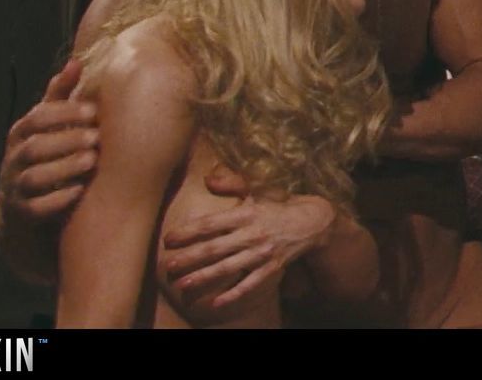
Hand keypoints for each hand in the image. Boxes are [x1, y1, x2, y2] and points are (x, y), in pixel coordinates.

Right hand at [0, 58, 97, 223]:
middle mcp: (14, 160)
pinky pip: (35, 209)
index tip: (91, 111)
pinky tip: (80, 191)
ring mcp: (15, 188)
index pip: (35, 119)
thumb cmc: (44, 156)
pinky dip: (57, 200)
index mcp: (21, 135)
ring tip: (92, 160)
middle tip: (96, 137)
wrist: (22, 209)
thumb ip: (59, 97)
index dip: (61, 114)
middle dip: (65, 141)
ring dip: (63, 168)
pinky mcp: (23, 214)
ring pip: (33, 178)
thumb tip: (76, 62)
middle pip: (33, 148)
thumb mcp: (48, 127)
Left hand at [158, 167, 336, 310]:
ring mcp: (261, 253)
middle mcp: (252, 234)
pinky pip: (250, 283)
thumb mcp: (259, 188)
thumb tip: (208, 178)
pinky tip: (216, 302)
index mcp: (247, 213)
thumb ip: (233, 183)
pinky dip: (233, 294)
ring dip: (204, 277)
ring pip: (228, 268)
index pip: (211, 224)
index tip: (169, 239)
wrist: (313, 222)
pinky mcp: (271, 268)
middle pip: (215, 249)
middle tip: (168, 266)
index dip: (188, 232)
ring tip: (183, 284)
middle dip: (190, 258)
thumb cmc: (280, 203)